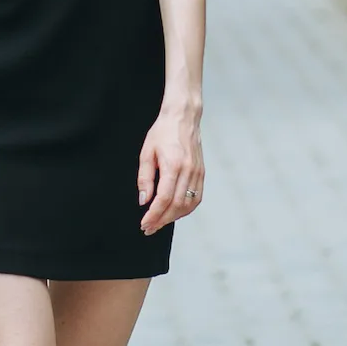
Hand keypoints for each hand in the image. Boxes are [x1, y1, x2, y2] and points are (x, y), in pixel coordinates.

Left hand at [137, 104, 204, 234]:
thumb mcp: (147, 152)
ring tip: (160, 222)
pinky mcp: (202, 173)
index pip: (164, 198)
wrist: (183, 117)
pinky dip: (186, 209)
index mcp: (173, 165)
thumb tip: (144, 200)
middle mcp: (188, 170)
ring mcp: (197, 172)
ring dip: (174, 217)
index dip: (154, 215)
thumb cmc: (163, 132)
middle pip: (177, 205)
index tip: (144, 223)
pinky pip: (196, 197)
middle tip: (149, 228)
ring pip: (188, 204)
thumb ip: (145, 178)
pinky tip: (175, 212)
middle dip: (162, 220)